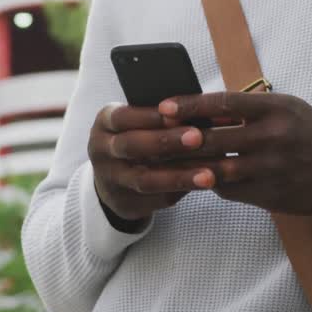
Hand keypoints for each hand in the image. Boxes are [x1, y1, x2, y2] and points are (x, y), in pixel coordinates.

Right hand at [87, 103, 217, 224]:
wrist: (112, 178)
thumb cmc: (136, 136)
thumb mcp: (136, 121)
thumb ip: (161, 116)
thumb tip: (202, 108)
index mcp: (105, 123)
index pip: (124, 117)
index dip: (151, 116)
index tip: (180, 113)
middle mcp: (103, 152)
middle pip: (132, 146)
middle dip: (166, 141)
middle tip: (198, 137)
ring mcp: (111, 180)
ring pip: (145, 180)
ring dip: (179, 176)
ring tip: (209, 174)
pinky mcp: (126, 203)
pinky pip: (156, 198)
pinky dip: (182, 191)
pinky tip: (204, 185)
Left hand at [156, 92, 311, 214]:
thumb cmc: (308, 132)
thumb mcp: (286, 108)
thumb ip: (249, 109)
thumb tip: (205, 110)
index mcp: (275, 109)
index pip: (223, 103)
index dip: (190, 105)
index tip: (164, 106)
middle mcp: (272, 137)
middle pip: (214, 139)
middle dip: (180, 140)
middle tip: (154, 138)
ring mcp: (270, 169)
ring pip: (217, 169)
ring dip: (190, 166)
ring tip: (166, 163)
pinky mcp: (269, 194)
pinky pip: (229, 190)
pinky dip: (211, 183)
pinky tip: (199, 178)